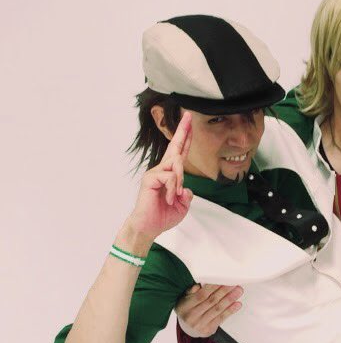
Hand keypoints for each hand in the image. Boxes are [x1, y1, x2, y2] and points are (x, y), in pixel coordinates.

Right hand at [127, 111, 194, 240]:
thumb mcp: (182, 206)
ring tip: (175, 196)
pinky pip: (170, 177)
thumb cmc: (162, 217)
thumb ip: (186, 195)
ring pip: (176, 165)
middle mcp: (161, 170)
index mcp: (169, 175)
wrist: (148, 227)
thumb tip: (187, 188)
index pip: (179, 153)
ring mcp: (155, 172)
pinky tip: (169, 198)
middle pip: (175, 147)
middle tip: (189, 115)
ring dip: (179, 181)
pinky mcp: (150, 178)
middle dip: (183, 131)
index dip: (185, 139)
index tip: (190, 124)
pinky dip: (173, 189)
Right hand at [175, 282, 242, 337]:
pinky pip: (221, 318)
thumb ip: (192, 291)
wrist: (188, 328)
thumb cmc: (188, 309)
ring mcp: (200, 324)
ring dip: (229, 299)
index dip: (212, 287)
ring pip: (217, 309)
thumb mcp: (185, 299)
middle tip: (234, 284)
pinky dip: (230, 311)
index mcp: (184, 306)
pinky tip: (237, 304)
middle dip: (224, 292)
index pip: (201, 295)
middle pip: (211, 302)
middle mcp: (191, 316)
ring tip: (238, 291)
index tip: (222, 280)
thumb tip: (200, 284)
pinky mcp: (208, 330)